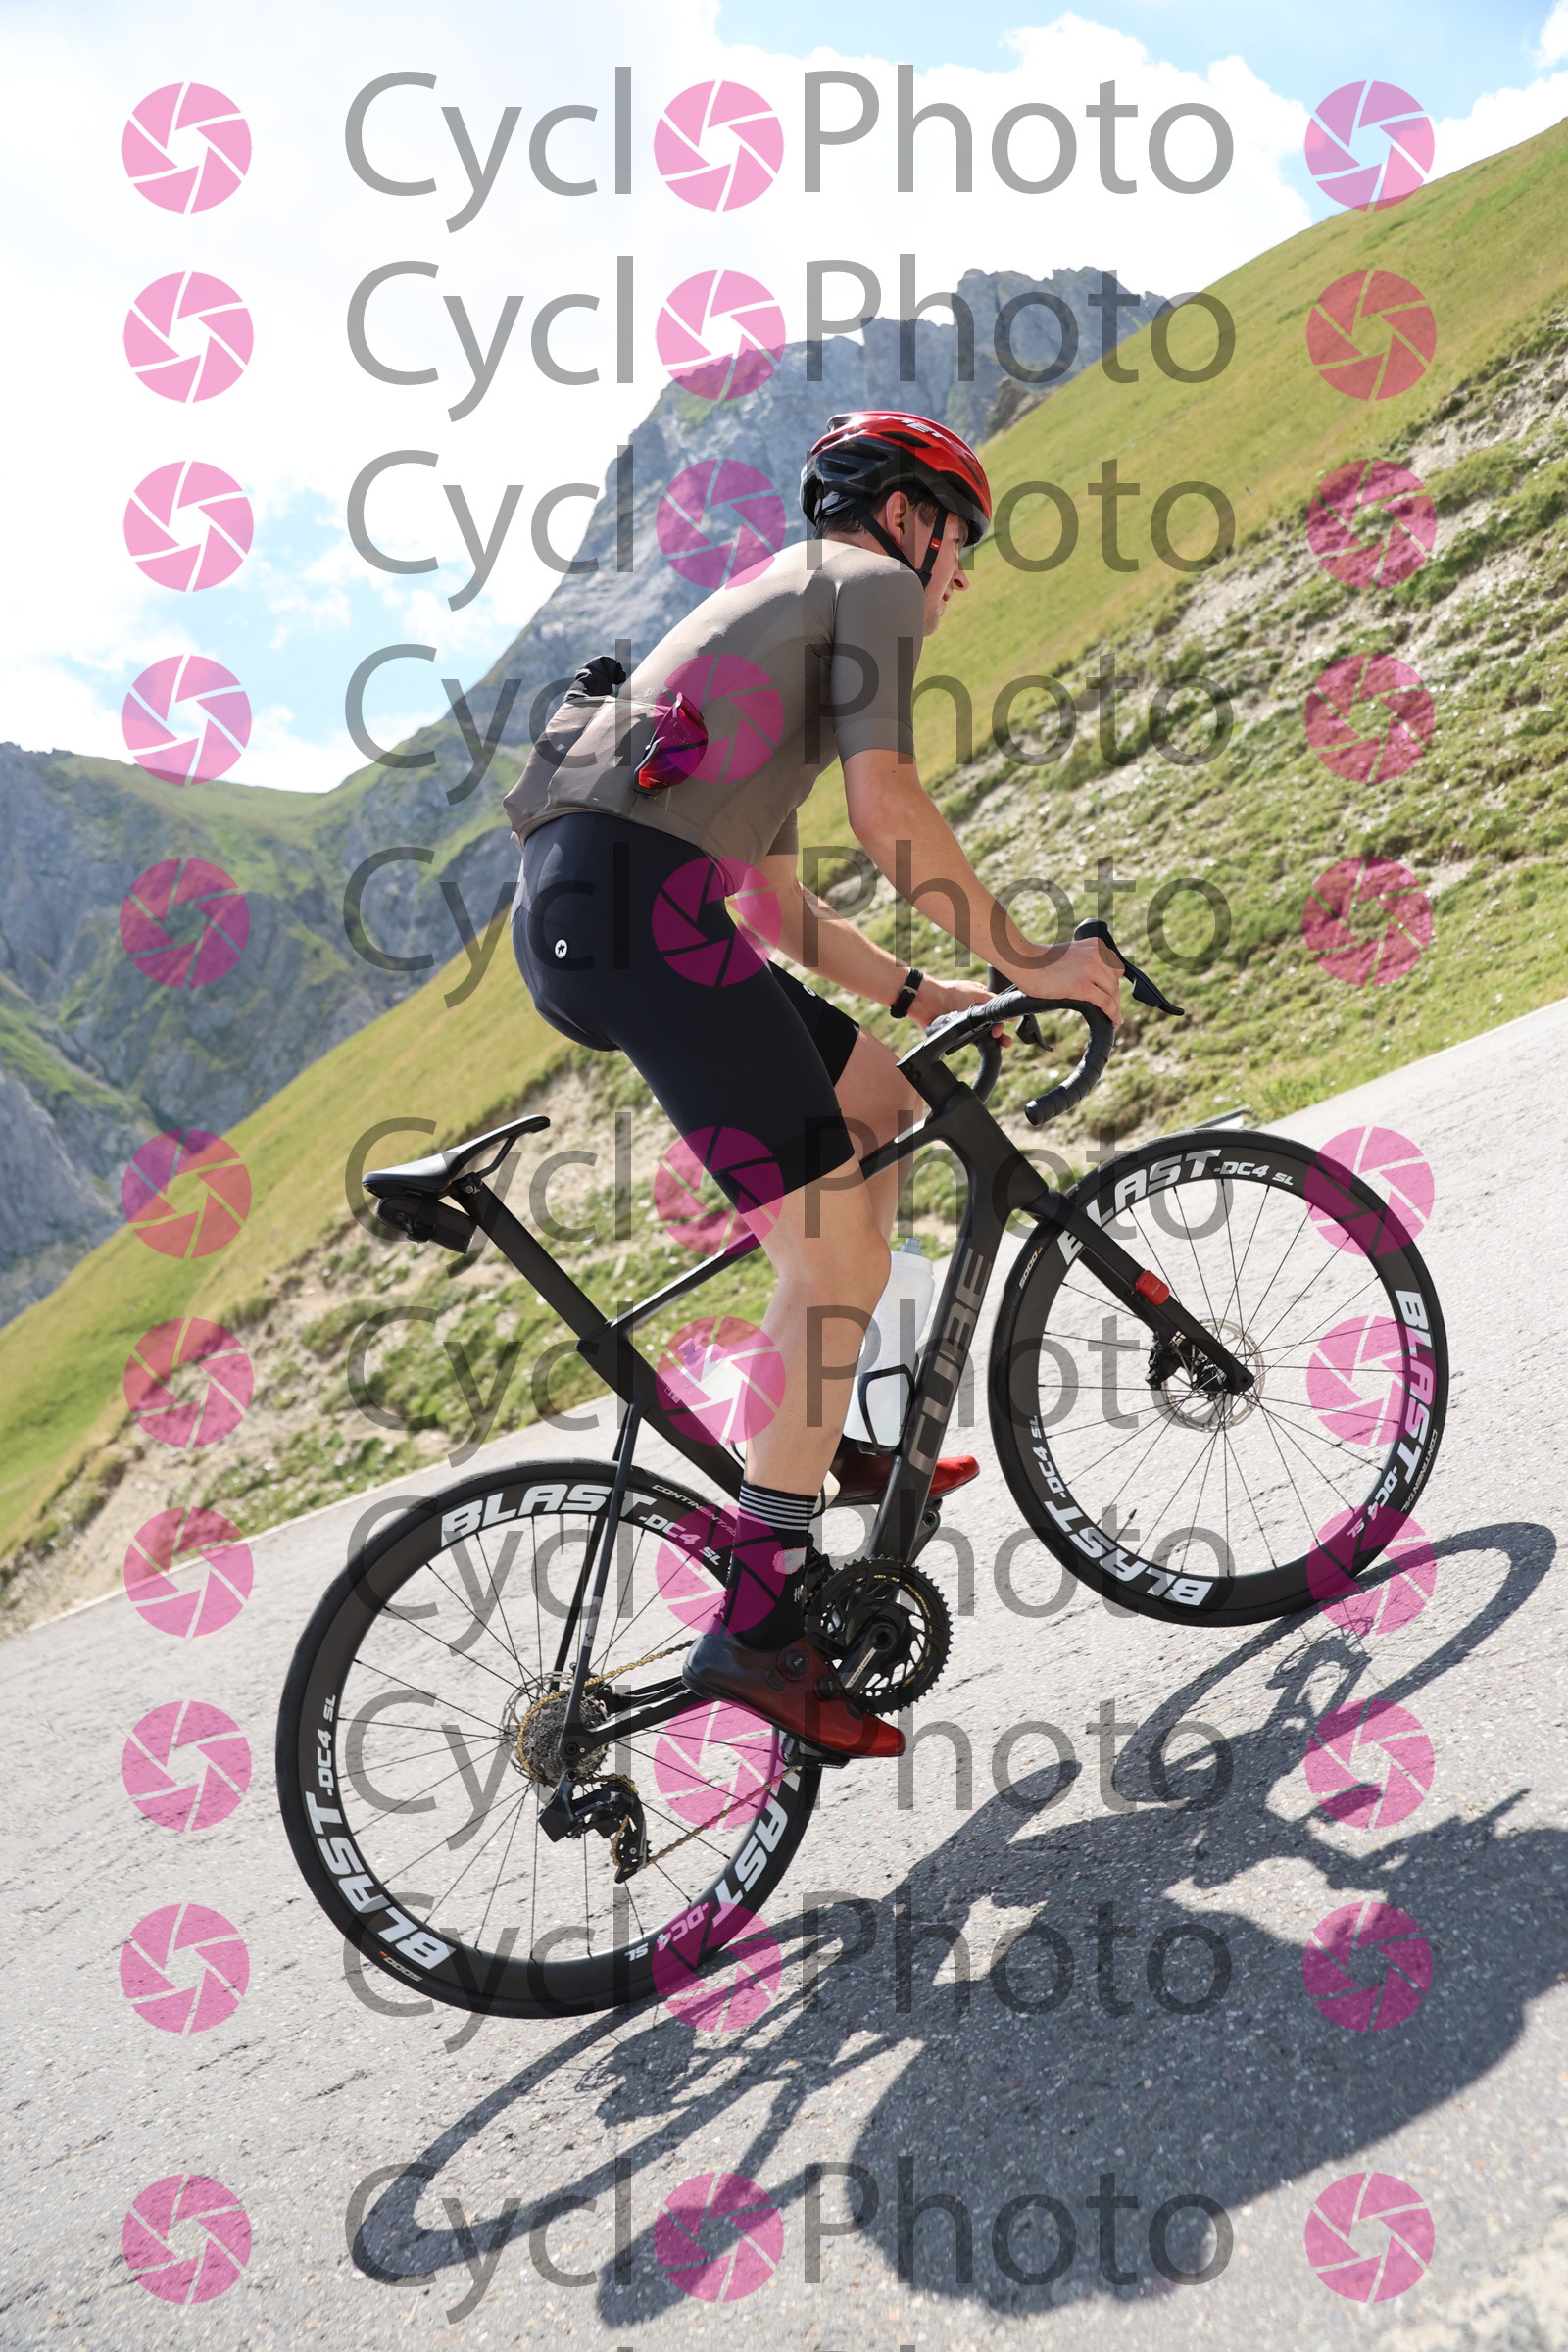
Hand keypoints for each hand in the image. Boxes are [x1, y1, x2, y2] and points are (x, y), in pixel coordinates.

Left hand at [906, 974, 1011, 1037]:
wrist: (927, 1001)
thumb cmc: (951, 992)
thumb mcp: (978, 993)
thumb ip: (995, 1003)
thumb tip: (1011, 1015)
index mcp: (981, 1001)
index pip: (997, 1014)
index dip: (1002, 1021)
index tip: (1004, 1027)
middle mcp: (975, 1013)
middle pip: (992, 1027)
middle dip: (1001, 1035)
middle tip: (1006, 1042)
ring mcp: (967, 1025)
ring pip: (984, 1036)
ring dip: (993, 1042)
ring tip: (999, 1046)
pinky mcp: (958, 1035)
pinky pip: (971, 1042)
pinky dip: (978, 1045)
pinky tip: (984, 1046)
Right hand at [997, 937, 1123, 1024]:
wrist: (1024, 962)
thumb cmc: (1040, 960)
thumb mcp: (1070, 953)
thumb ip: (1084, 960)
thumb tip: (1092, 979)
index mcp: (1094, 945)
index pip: (1115, 966)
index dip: (1114, 982)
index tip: (1112, 993)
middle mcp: (1095, 954)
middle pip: (1115, 980)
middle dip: (1115, 995)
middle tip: (1112, 1008)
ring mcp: (1089, 969)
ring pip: (1112, 992)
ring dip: (1115, 1006)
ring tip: (1113, 1016)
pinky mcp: (1082, 986)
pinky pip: (1105, 1002)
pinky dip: (1113, 1013)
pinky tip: (1115, 1020)